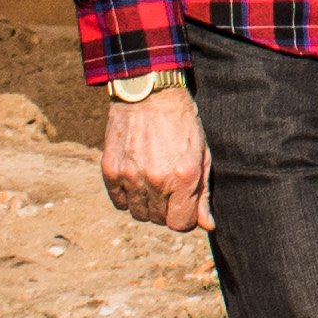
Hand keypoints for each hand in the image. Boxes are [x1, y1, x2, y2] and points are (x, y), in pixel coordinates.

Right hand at [101, 81, 212, 233]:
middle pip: (159, 220)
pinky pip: (119, 202)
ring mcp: (131, 176)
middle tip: (169, 186)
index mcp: (184, 177)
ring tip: (153, 181)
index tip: (184, 204)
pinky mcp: (110, 170)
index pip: (180, 224)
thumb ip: (204, 192)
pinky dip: (127, 196)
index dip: (185, 217)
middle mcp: (156, 180)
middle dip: (167, 208)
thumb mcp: (202, 153)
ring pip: (139, 213)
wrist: (149, 92)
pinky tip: (136, 178)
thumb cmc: (182, 121)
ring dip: (147, 204)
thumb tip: (207, 225)